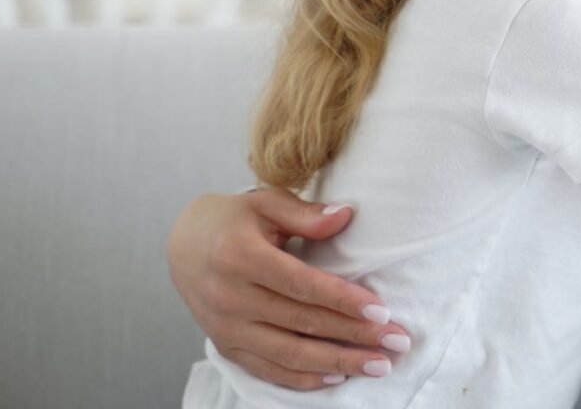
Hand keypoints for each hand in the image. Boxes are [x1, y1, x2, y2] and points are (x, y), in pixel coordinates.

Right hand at [166, 188, 410, 387]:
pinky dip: (303, 378)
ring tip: (379, 365)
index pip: (301, 285)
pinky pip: (268, 369)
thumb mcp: (265, 202)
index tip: (382, 311)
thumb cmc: (233, 219)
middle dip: (354, 335)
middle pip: (302, 323)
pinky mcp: (225, 346)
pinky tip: (337, 376)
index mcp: (240, 256)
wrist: (183, 246)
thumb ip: (305, 214)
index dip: (343, 300)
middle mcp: (229, 297)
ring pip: (289, 354)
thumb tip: (346, 216)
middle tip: (397, 341)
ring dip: (338, 363)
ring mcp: (225, 328)